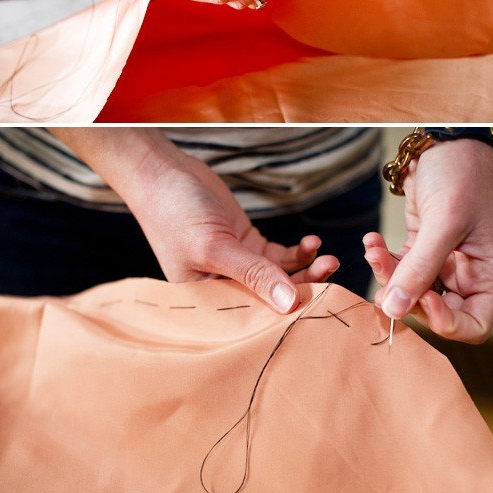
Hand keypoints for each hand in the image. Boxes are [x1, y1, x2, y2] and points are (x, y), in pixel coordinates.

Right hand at [131, 149, 338, 312]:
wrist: (163, 173)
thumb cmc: (174, 213)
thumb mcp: (215, 247)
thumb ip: (253, 274)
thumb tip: (289, 303)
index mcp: (206, 301)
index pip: (252, 320)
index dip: (285, 318)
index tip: (318, 307)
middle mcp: (222, 287)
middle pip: (271, 298)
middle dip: (303, 288)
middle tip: (330, 272)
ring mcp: (237, 265)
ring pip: (279, 277)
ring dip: (305, 268)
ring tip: (329, 257)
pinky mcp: (246, 244)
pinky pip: (278, 256)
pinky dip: (297, 251)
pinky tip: (311, 243)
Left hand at [363, 140, 492, 342]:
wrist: (447, 141)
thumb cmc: (461, 175)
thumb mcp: (444, 222)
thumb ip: (420, 267)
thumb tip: (394, 308)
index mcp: (488, 273)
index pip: (472, 325)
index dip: (444, 323)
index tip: (420, 301)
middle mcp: (467, 272)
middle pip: (434, 309)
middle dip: (405, 295)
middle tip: (385, 270)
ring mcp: (442, 259)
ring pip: (410, 288)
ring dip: (388, 274)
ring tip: (374, 250)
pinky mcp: (420, 245)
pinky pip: (399, 265)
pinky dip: (383, 257)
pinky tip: (372, 240)